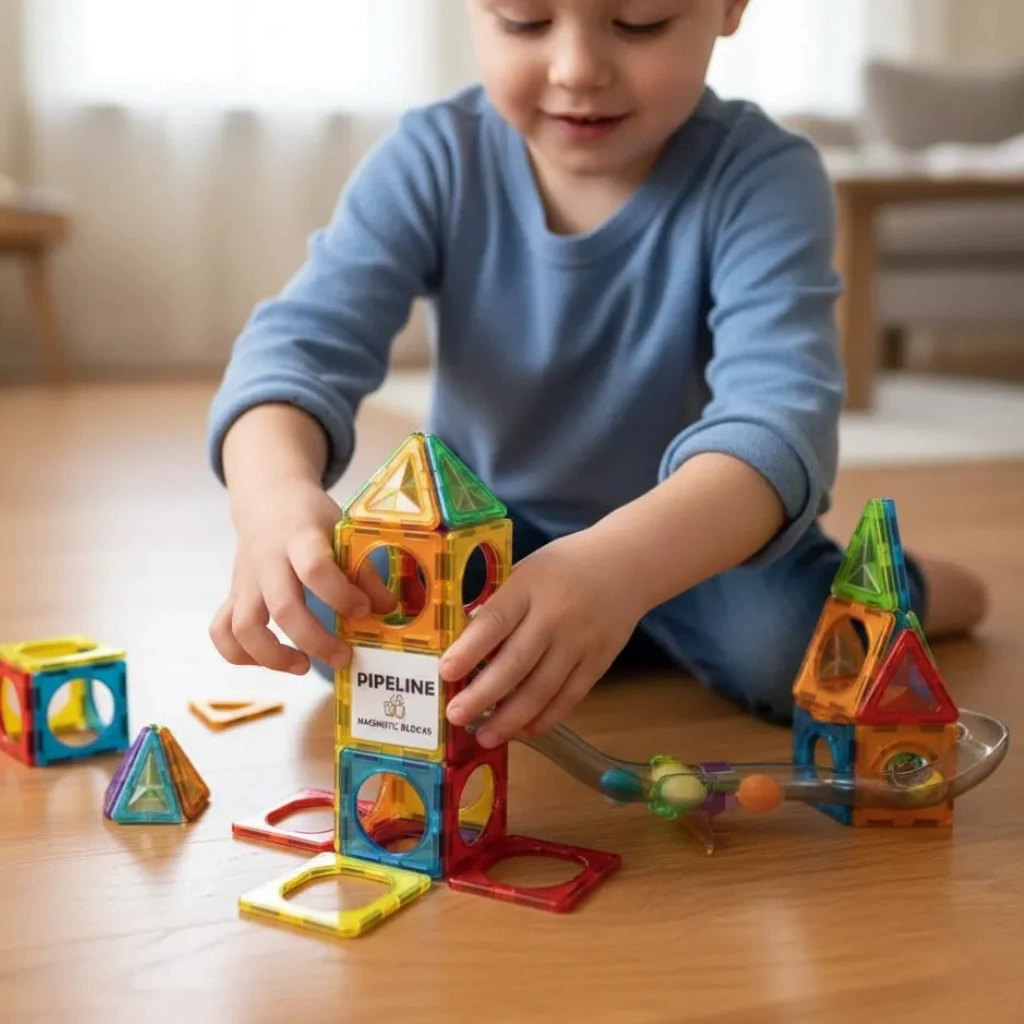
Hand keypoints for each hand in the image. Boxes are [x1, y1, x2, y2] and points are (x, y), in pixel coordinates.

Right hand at [209, 479, 395, 673]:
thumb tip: (386, 607)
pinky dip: (240, 654)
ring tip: (303, 666)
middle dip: (316, 640)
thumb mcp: (341, 529)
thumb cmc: (310, 518)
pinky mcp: (234, 595)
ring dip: (273, 656)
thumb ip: (363, 568)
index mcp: (300, 538)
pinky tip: (270, 660)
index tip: (364, 610)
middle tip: (344, 656)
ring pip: (244, 627)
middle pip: (283, 608)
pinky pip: (222, 630)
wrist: (267, 499)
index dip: (342, 595)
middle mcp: (268, 561)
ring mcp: (246, 580)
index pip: (315, 568)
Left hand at [440, 529, 645, 746]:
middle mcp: (556, 616)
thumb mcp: (528, 571)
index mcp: (530, 586)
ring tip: (485, 736)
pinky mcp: (599, 663)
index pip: (495, 621)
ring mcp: (580, 642)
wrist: (628, 564)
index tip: (445, 673)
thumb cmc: (566, 566)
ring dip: (510, 718)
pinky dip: (544, 719)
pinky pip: (569, 698)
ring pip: (542, 689)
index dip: (468, 650)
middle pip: (515, 663)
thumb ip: (501, 604)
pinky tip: (522, 731)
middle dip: (482, 695)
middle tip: (455, 716)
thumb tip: (465, 645)